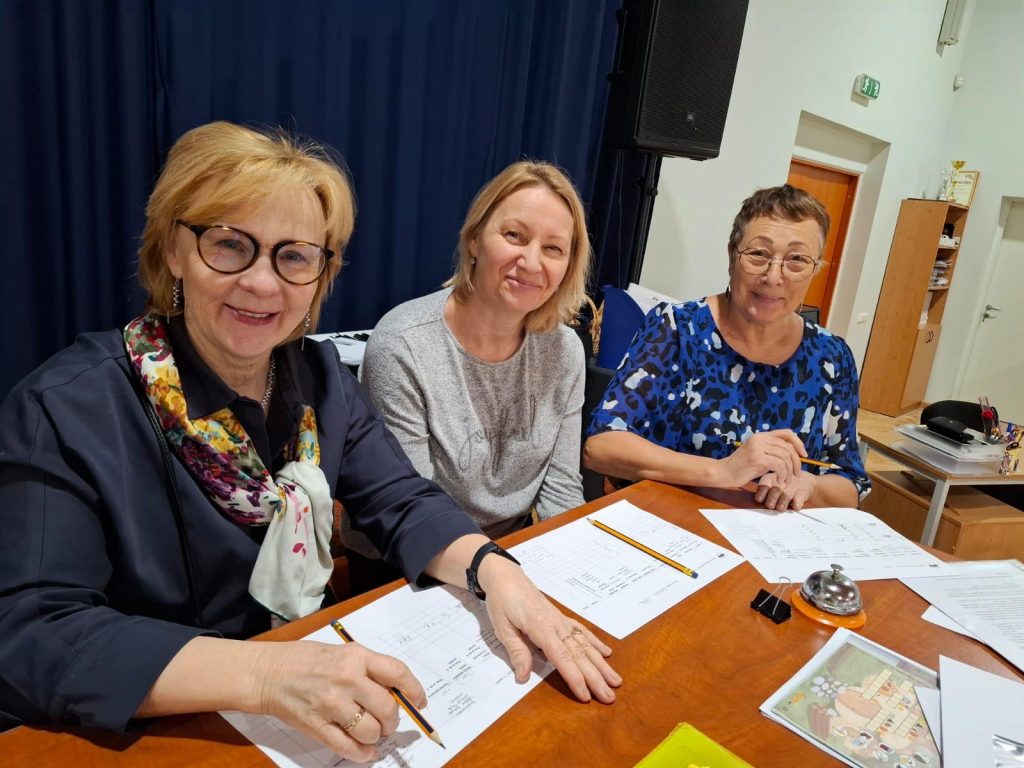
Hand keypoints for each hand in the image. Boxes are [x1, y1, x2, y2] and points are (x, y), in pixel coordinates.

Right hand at [254, 639, 425, 761]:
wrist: (268, 673)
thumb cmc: (305, 659)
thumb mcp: (342, 652)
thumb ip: (368, 669)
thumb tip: (395, 692)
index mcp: (356, 656)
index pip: (398, 673)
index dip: (414, 690)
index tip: (420, 701)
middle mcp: (347, 679)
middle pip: (387, 707)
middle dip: (393, 719)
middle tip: (388, 721)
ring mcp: (332, 704)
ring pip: (371, 730)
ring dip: (377, 736)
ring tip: (373, 733)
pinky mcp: (317, 726)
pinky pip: (348, 747)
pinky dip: (363, 753)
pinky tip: (366, 751)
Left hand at [478, 556, 621, 703]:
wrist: (506, 575)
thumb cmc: (501, 601)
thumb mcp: (502, 628)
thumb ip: (516, 651)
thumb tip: (523, 678)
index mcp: (541, 628)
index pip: (562, 657)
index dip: (575, 677)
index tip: (586, 696)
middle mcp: (556, 625)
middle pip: (579, 654)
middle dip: (595, 677)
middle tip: (610, 697)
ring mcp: (561, 621)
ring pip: (585, 644)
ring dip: (601, 664)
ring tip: (616, 680)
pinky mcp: (560, 618)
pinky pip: (582, 631)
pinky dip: (595, 642)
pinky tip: (607, 653)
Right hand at [718, 430, 805, 486]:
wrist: (723, 472)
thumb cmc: (740, 467)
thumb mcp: (756, 454)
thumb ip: (769, 450)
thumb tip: (788, 451)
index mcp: (760, 436)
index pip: (786, 433)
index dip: (798, 443)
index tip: (803, 454)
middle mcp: (759, 438)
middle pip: (788, 446)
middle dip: (796, 461)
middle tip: (797, 473)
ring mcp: (758, 448)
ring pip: (785, 456)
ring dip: (790, 470)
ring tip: (787, 479)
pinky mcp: (758, 459)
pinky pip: (779, 464)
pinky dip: (783, 474)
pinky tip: (780, 480)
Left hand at [755, 470, 817, 510]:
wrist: (803, 482)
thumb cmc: (781, 487)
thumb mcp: (771, 487)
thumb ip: (762, 494)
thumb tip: (755, 503)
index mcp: (769, 480)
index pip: (764, 485)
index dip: (761, 492)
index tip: (759, 499)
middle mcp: (780, 483)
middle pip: (775, 490)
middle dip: (772, 498)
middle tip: (770, 505)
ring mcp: (792, 488)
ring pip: (786, 496)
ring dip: (783, 502)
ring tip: (780, 508)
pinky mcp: (802, 492)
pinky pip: (800, 498)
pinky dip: (797, 503)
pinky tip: (795, 506)